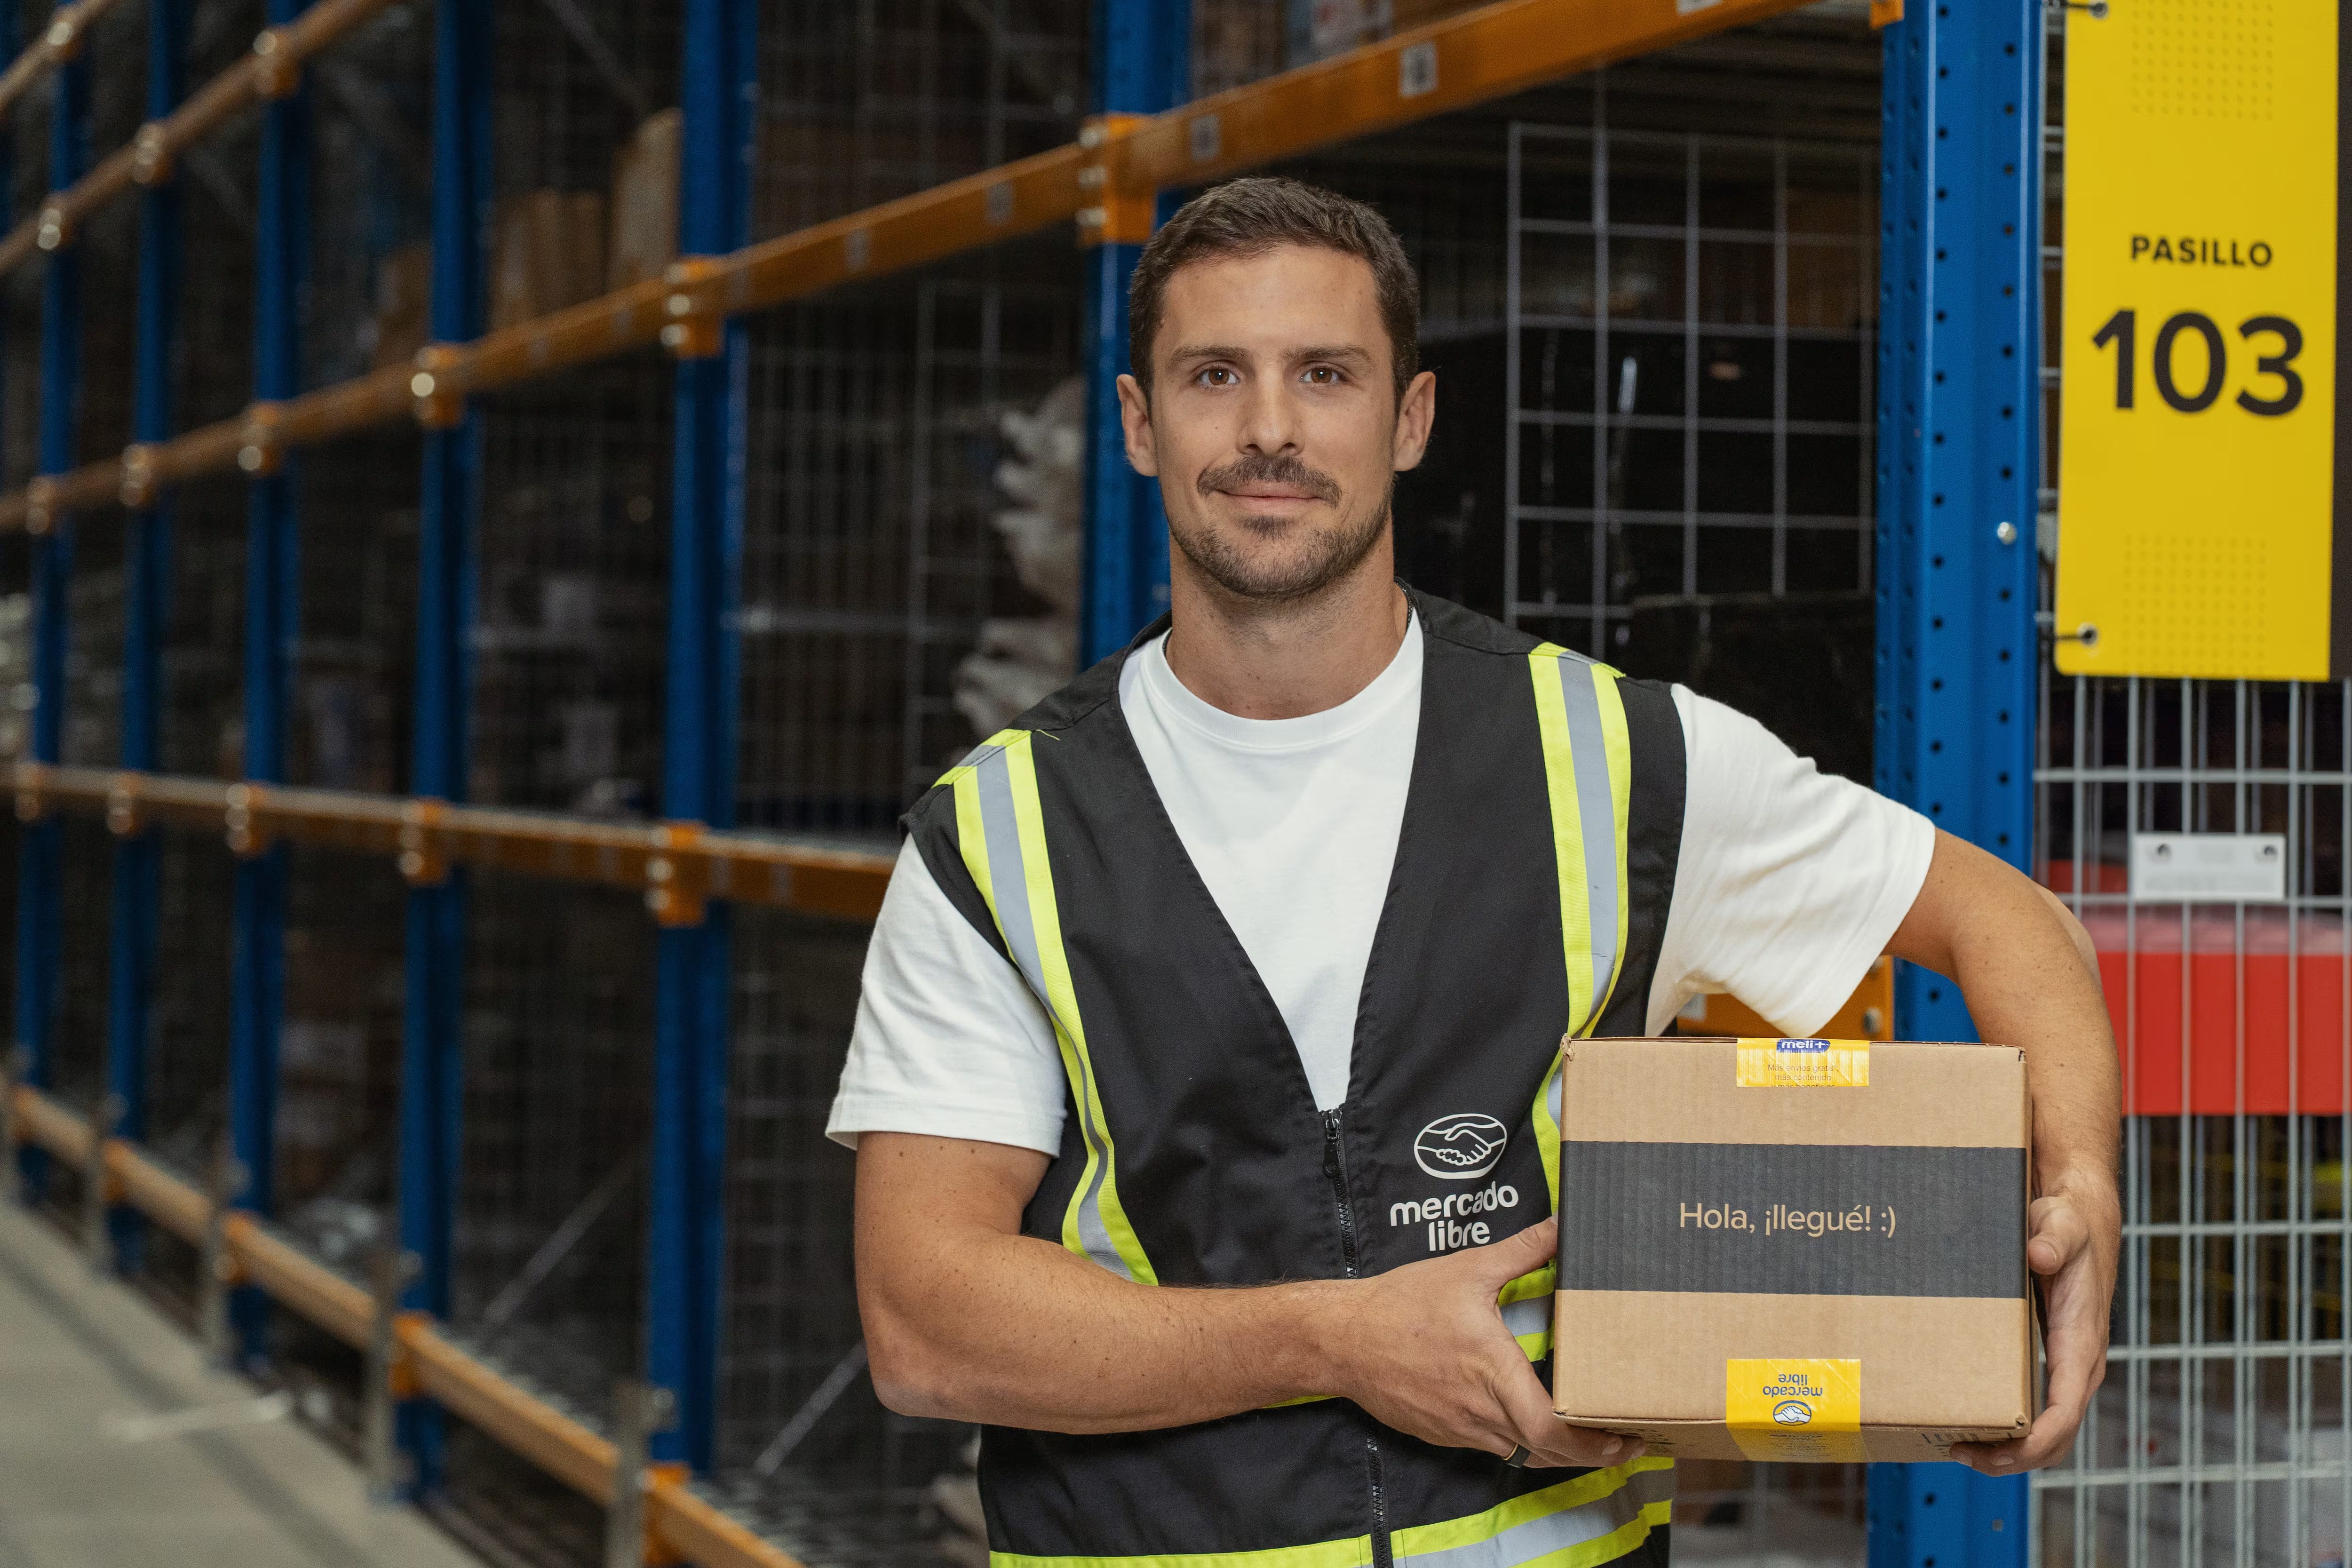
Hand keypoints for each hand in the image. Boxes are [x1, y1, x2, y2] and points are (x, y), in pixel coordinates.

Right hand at [1314, 1218, 1641, 1468]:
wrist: (1340, 1338)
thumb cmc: (1402, 1304)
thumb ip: (1523, 1250)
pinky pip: (1492, 1446)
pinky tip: (1530, 1422)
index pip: (1551, 1430)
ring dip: (1557, 1450)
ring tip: (1587, 1434)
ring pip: (1521, 1454)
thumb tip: (1563, 1226)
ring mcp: (1460, 1429)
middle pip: (1547, 1453)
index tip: (1624, 1437)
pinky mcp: (1442, 1433)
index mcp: (1493, 1374)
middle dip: (1591, 1453)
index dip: (1593, 1444)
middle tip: (1623, 1441)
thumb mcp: (1468, 1269)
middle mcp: (1480, 1411)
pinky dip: (1521, 1442)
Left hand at [1951, 1181, 2118, 1474]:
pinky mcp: (2052, 1363)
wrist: (2077, 1223)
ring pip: (2048, 1431)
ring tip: (1958, 1449)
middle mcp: (2079, 1366)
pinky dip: (2011, 1429)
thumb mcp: (2060, 1225)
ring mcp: (2066, 1368)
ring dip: (2009, 1450)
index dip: (2037, 1439)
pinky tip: (1973, 1423)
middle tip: (1959, 1453)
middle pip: (2057, 1436)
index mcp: (2082, 1343)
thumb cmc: (2067, 1226)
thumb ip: (2054, 1238)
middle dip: (2014, 1457)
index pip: (2067, 1410)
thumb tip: (2040, 1255)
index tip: (1999, 1451)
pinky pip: (2038, 1410)